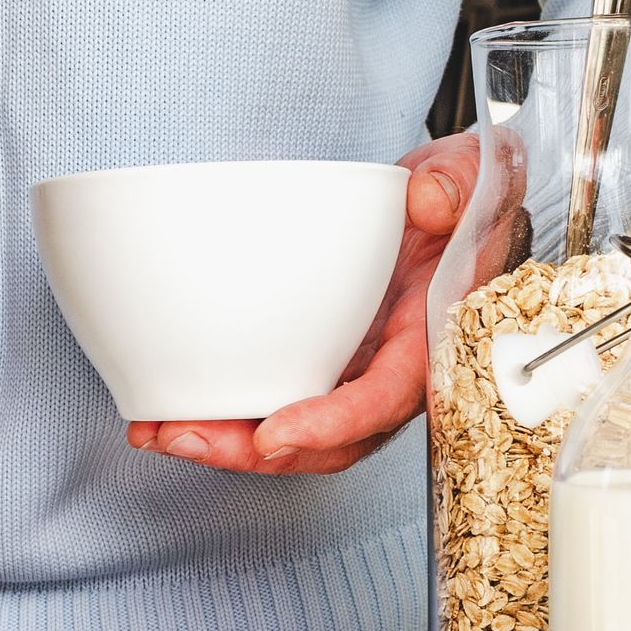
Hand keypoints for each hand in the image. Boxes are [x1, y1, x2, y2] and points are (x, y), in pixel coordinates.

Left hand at [129, 133, 480, 474]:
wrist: (450, 208)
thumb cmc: (465, 203)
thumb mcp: (477, 176)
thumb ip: (460, 183)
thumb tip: (431, 202)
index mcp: (432, 339)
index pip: (386, 398)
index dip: (331, 424)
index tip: (273, 434)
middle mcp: (390, 372)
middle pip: (326, 441)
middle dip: (253, 453)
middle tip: (183, 438)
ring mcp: (351, 372)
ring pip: (291, 434)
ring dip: (223, 443)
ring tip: (154, 432)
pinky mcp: (319, 361)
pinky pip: (272, 399)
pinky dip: (221, 411)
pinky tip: (164, 407)